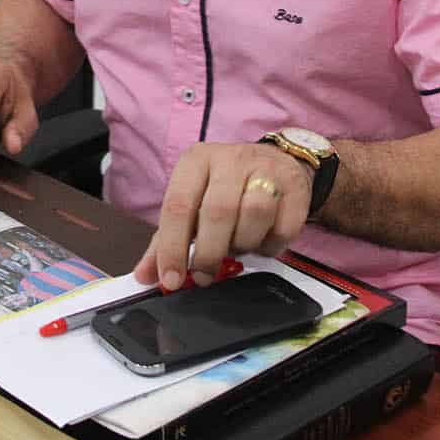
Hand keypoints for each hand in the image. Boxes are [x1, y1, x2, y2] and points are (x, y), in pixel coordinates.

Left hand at [133, 142, 312, 290]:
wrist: (277, 163)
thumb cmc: (225, 189)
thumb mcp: (192, 204)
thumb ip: (166, 240)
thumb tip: (143, 276)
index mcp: (196, 161)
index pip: (178, 205)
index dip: (172, 247)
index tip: (170, 280)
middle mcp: (230, 159)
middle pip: (217, 212)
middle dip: (210, 253)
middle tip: (206, 274)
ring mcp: (266, 169)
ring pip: (253, 215)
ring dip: (242, 244)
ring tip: (237, 246)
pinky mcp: (295, 186)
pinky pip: (282, 228)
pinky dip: (269, 246)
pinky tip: (261, 240)